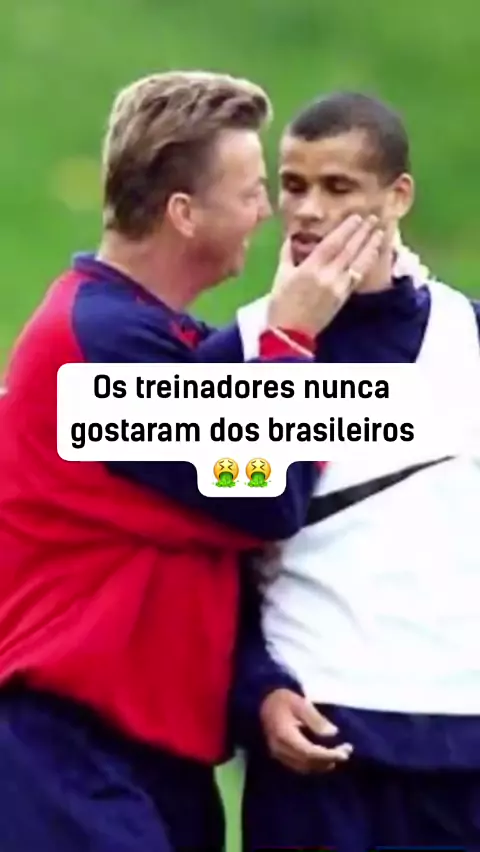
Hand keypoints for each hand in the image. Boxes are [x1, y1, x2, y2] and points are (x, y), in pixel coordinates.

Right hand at [260, 688, 352, 774]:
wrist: (261, 700)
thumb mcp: (300, 703)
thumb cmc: (282, 699)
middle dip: (328, 760)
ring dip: (322, 764)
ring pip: (304, 767)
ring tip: (339, 754)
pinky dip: (313, 764)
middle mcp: (280, 749)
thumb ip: (316, 719)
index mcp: (284, 736)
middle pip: (308, 763)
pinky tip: (324, 756)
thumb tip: (333, 734)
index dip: (328, 755)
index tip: (344, 753)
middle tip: (346, 751)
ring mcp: (278, 754)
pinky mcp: (279, 754)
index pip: (309, 753)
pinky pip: (299, 765)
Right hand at [267, 214, 383, 336]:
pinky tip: (373, 255)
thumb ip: (287, 254)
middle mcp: (327, 275)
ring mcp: (338, 287)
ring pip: (358, 263)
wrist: (289, 333)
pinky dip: (366, 264)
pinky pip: (358, 277)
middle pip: (349, 250)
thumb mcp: (281, 275)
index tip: (356, 217)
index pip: (332, 243)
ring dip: (369, 247)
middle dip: (362, 233)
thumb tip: (291, 238)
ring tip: (379, 233)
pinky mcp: (343, 298)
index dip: (346, 229)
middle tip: (372, 219)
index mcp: (309, 268)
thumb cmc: (281, 303)